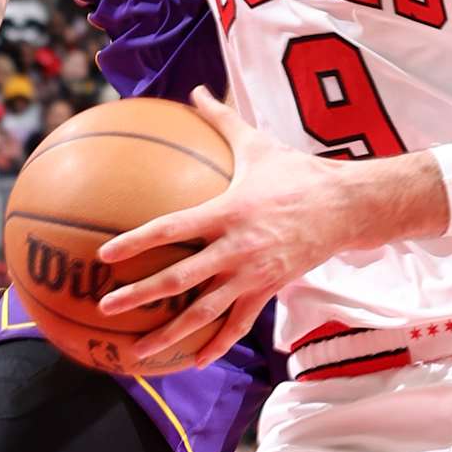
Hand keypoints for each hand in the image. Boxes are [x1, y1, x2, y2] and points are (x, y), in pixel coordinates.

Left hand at [97, 91, 363, 371]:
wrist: (346, 209)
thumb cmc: (297, 173)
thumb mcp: (257, 144)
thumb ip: (221, 119)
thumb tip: (195, 90)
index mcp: (227, 213)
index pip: (172, 228)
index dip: (137, 241)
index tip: (105, 255)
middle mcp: (236, 249)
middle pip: (180, 280)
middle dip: (140, 296)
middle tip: (105, 307)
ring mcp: (252, 275)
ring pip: (205, 313)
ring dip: (170, 333)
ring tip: (138, 350)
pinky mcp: (268, 291)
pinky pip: (238, 325)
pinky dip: (215, 345)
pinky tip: (192, 361)